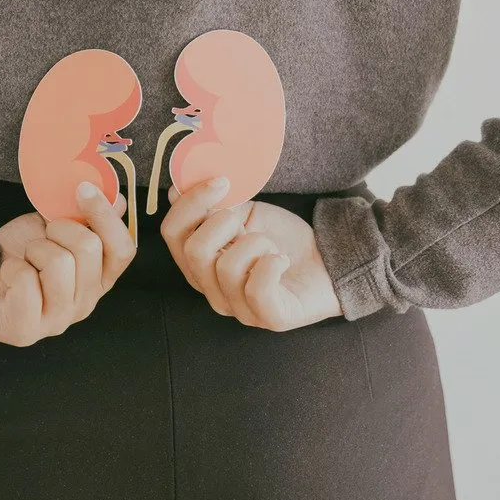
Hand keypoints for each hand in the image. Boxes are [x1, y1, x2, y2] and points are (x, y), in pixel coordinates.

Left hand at [0, 180, 135, 345]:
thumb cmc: (20, 254)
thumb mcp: (55, 228)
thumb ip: (87, 217)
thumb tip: (119, 200)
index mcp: (99, 279)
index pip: (123, 250)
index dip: (107, 217)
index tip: (83, 189)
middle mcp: (85, 303)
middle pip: (90, 250)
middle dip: (60, 229)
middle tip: (43, 236)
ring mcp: (58, 321)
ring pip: (59, 264)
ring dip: (35, 249)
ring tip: (26, 258)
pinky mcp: (27, 330)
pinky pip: (26, 281)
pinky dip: (13, 267)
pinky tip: (10, 275)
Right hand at [159, 175, 343, 330]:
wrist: (328, 260)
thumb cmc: (282, 239)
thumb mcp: (245, 215)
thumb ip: (213, 207)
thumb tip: (178, 188)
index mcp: (200, 264)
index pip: (171, 234)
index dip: (189, 203)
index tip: (221, 181)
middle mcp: (212, 290)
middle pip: (193, 251)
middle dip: (223, 222)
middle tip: (245, 218)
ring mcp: (239, 309)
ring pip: (227, 268)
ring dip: (255, 243)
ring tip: (270, 245)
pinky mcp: (270, 318)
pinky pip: (257, 289)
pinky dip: (271, 264)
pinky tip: (281, 259)